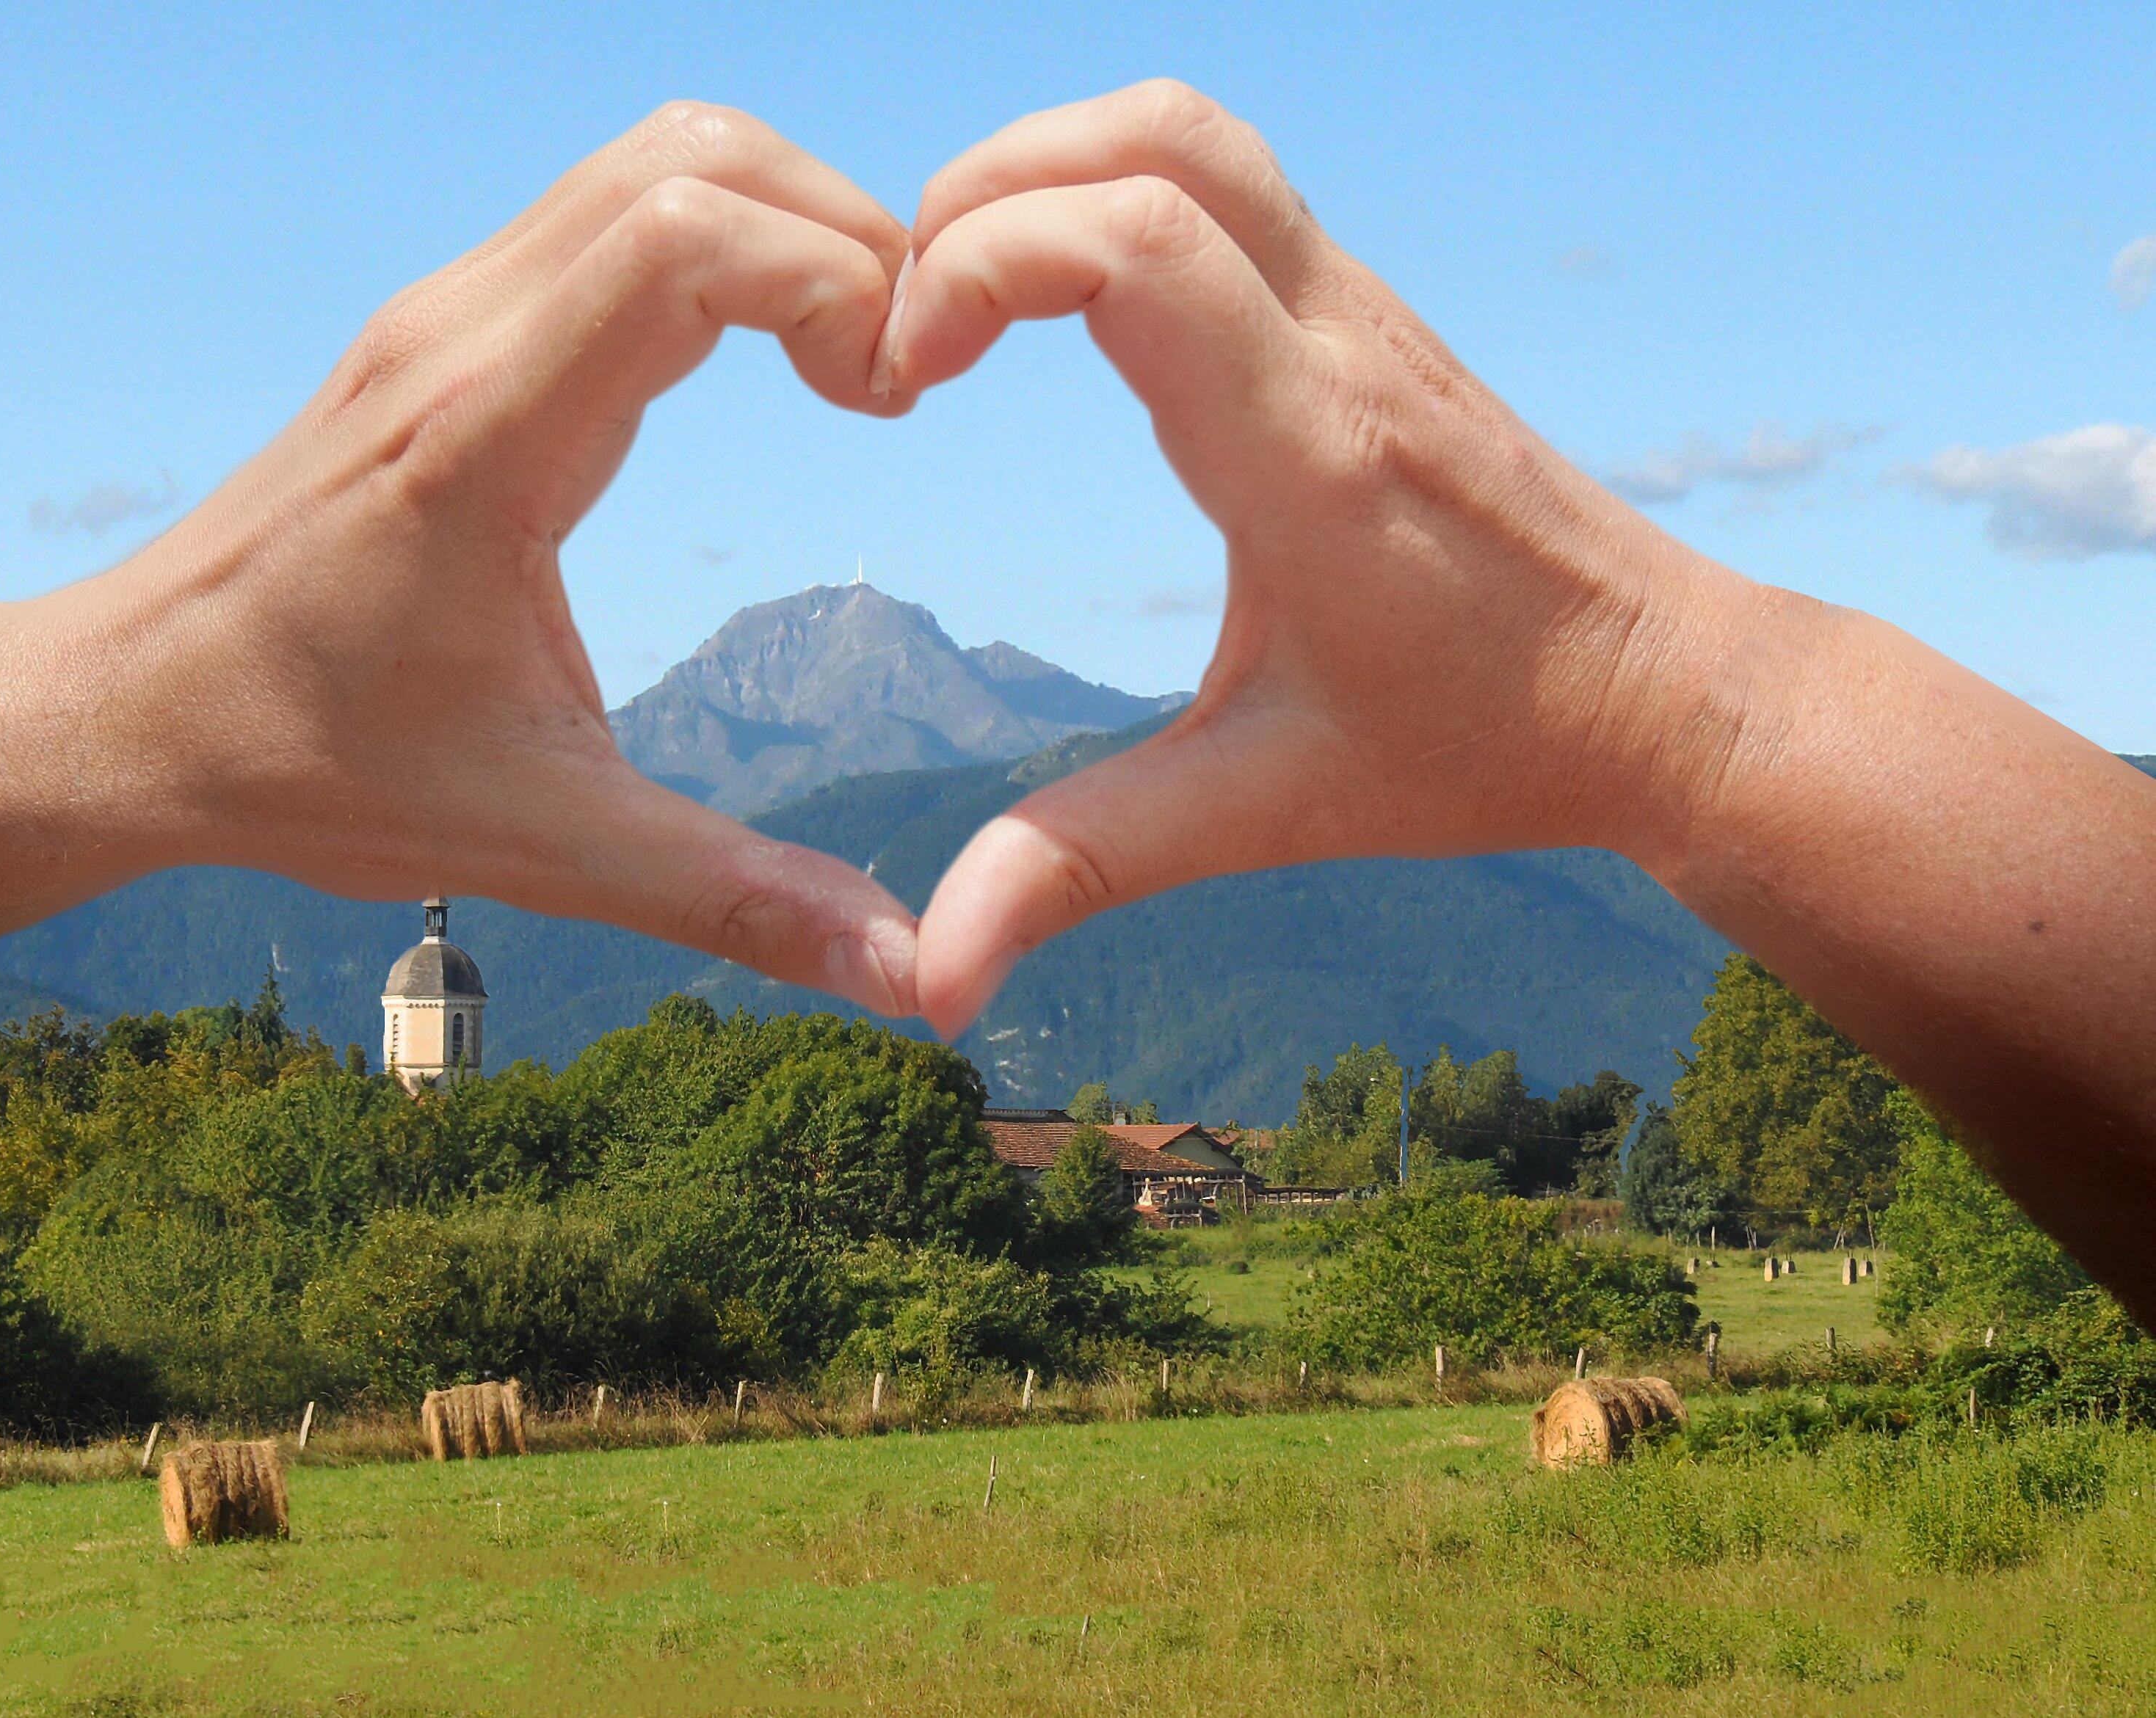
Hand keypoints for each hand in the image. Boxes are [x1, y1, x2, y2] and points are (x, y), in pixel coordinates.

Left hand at [0, 104, 925, 1188]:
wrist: (130, 712)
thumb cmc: (310, 767)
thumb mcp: (540, 845)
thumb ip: (732, 894)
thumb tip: (911, 975)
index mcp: (489, 436)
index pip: (695, 234)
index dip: (840, 278)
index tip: (889, 403)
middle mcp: (462, 335)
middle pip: (696, 154)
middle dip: (843, 228)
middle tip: (895, 372)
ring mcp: (443, 315)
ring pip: (650, 158)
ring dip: (779, 222)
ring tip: (844, 361)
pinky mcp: (441, 329)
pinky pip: (605, 212)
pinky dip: (714, 244)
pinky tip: (752, 363)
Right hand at [885, 81, 1768, 1036]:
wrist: (1664, 690)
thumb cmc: (1476, 744)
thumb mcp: (1262, 810)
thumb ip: (1080, 871)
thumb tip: (925, 985)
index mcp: (1307, 453)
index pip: (1133, 242)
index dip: (978, 266)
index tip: (907, 380)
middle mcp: (1339, 343)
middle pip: (1154, 135)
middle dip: (984, 187)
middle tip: (907, 318)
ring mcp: (1360, 308)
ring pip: (1194, 128)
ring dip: (1048, 167)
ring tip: (961, 290)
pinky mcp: (1362, 310)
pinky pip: (1223, 178)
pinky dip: (1107, 188)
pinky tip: (1054, 302)